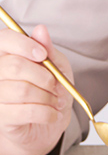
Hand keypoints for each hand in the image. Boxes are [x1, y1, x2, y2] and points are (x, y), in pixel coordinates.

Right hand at [0, 25, 72, 154]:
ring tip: (55, 102)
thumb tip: (42, 30)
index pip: (5, 39)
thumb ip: (49, 51)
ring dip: (48, 98)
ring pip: (23, 90)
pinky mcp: (3, 117)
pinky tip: (52, 114)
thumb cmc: (49, 92)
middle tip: (55, 87)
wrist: (47, 125)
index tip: (43, 55)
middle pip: (16, 66)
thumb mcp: (56, 68)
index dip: (25, 45)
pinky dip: (48, 113)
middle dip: (45, 78)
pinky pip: (29, 111)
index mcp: (5, 55)